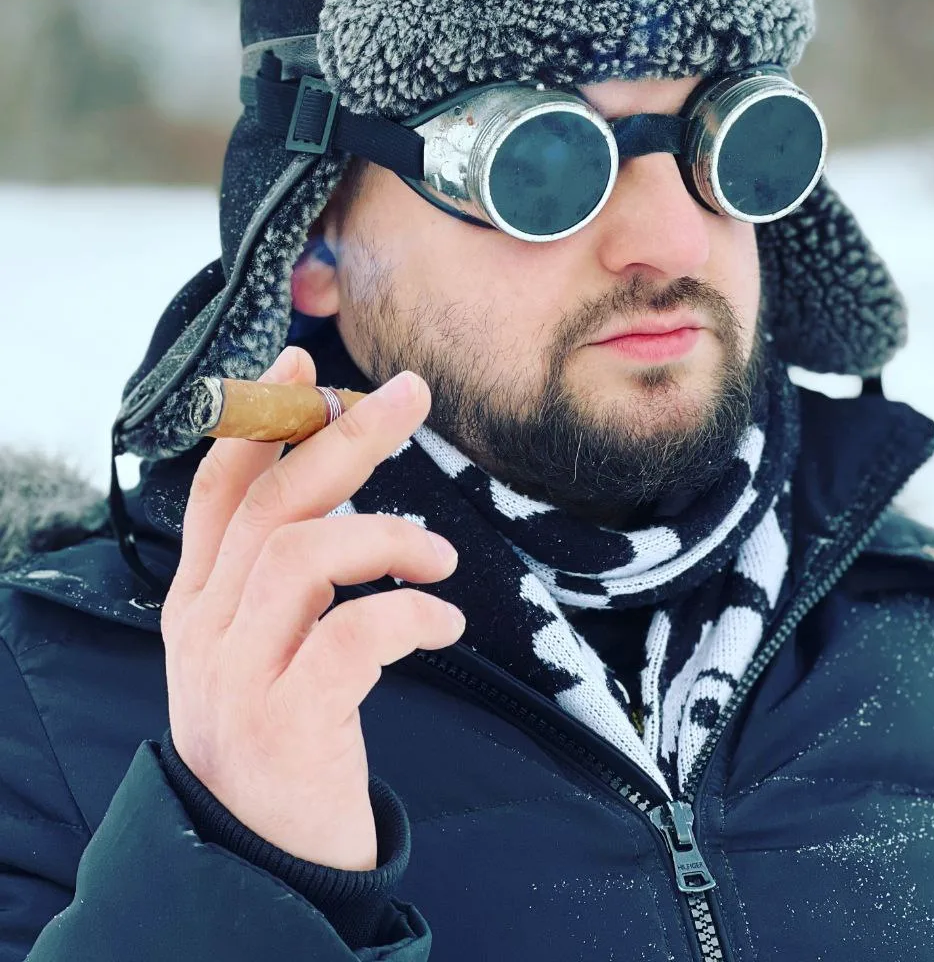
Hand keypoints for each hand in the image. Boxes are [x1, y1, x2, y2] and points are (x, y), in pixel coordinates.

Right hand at [161, 347, 463, 870]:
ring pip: (300, 556)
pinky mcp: (283, 721)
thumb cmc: (284, 732)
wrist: (266, 861)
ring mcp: (236, 675)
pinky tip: (444, 622)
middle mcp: (205, 628)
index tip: (303, 361)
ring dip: (384, 536)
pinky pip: (349, 636)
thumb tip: (340, 480)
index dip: (260, 418)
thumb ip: (285, 571)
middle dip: (342, 437)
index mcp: (199, 600)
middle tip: (410, 396)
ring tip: (440, 558)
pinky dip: (407, 615)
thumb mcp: (265, 643)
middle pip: (272, 503)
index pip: (219, 488)